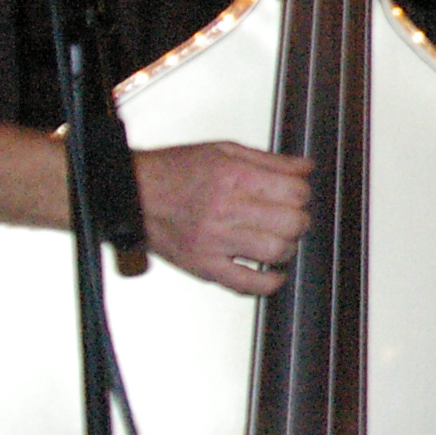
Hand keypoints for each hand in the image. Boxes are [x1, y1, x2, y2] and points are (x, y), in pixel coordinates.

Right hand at [137, 140, 315, 292]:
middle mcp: (225, 208)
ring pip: (275, 251)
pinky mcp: (202, 265)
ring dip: (286, 248)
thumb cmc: (172, 171)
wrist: (130, 193)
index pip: (295, 191)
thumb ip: (270, 160)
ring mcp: (213, 240)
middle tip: (289, 218)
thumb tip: (306, 168)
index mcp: (233, 177)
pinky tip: (271, 273)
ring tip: (277, 240)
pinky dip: (268, 283)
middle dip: (298, 220)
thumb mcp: (223, 151)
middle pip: (291, 222)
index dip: (302, 193)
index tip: (295, 195)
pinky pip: (246, 283)